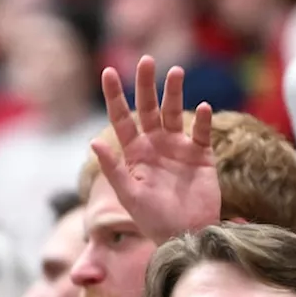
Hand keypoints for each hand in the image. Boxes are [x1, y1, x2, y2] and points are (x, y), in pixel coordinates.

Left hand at [90, 56, 220, 243]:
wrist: (185, 236)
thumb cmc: (152, 220)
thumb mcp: (129, 195)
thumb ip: (113, 169)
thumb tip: (93, 142)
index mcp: (134, 153)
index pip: (121, 118)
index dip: (115, 96)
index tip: (108, 72)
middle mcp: (155, 145)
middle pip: (149, 108)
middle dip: (146, 85)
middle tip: (147, 60)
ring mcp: (179, 148)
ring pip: (175, 113)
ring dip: (175, 93)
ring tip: (176, 73)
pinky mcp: (202, 155)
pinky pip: (202, 133)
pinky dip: (202, 121)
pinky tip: (202, 108)